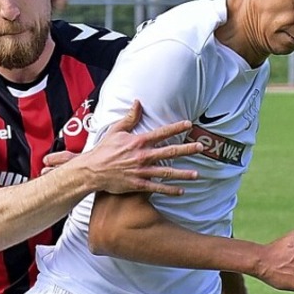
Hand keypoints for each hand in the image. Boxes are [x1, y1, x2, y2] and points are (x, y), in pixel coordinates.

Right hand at [49, 100, 202, 196]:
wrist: (92, 171)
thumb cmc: (103, 150)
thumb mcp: (115, 130)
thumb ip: (129, 117)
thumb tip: (138, 102)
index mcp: (138, 141)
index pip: (161, 133)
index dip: (176, 128)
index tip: (189, 124)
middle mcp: (142, 155)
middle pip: (169, 152)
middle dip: (187, 150)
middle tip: (200, 148)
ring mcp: (141, 171)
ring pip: (167, 172)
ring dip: (183, 174)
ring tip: (197, 175)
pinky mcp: (138, 185)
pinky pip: (157, 188)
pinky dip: (170, 190)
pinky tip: (182, 191)